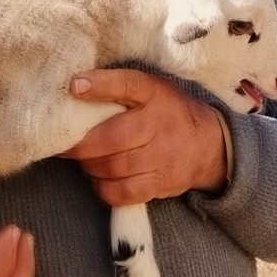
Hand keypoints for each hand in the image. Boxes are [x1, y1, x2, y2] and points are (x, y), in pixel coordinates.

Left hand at [59, 69, 226, 204]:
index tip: (74, 86)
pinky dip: (103, 188)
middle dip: (81, 144)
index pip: (128, 84)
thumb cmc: (169, 112)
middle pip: (111, 138)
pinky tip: (101, 178)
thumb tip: (74, 87)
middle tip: (66, 143)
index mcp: (155, 94)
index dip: (100, 85)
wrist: (210, 145)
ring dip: (90, 165)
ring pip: (112, 167)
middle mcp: (159, 125)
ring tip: (85, 159)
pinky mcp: (160, 183)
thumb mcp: (152, 89)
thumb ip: (119, 86)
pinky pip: (122, 192)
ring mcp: (161, 157)